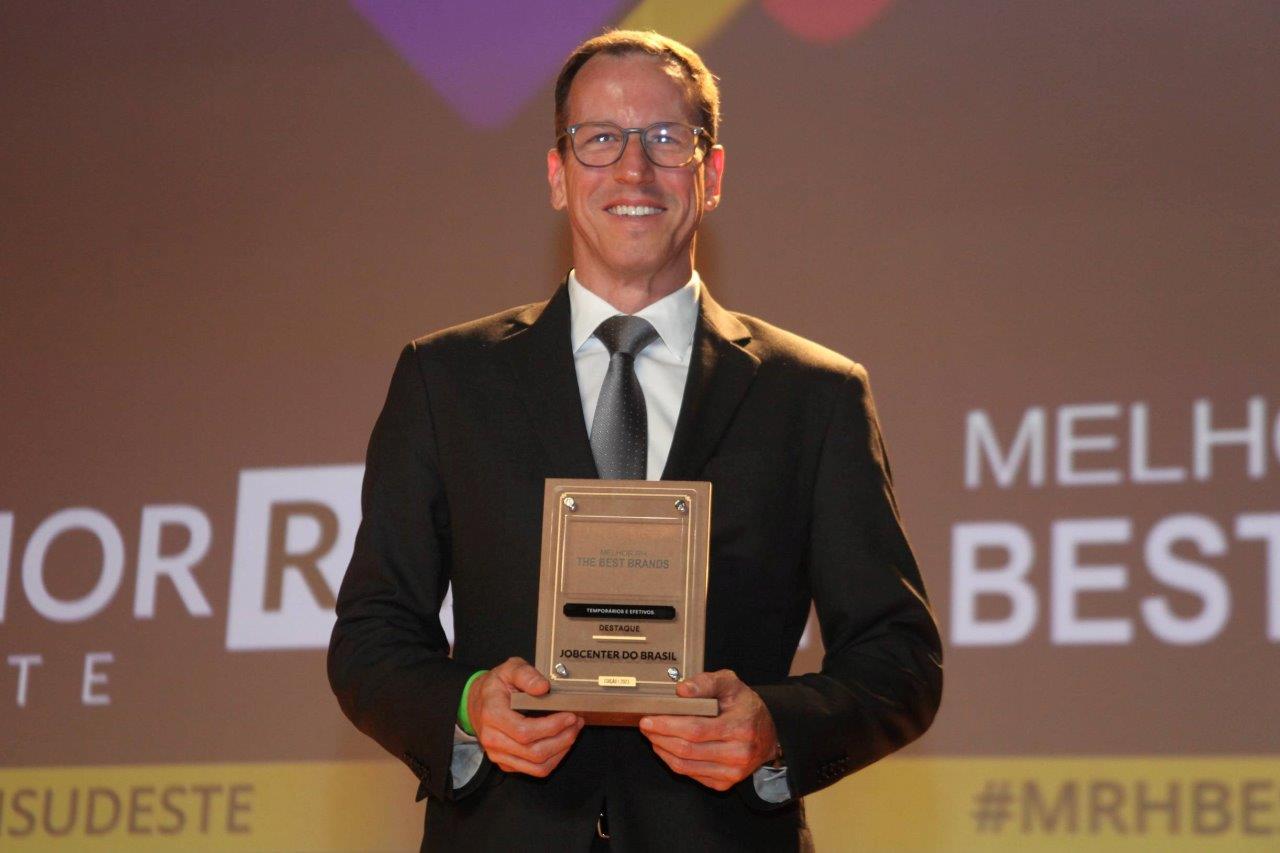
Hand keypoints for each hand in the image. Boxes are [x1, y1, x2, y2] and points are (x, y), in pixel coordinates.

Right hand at [467, 656, 584, 776]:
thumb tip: (543, 687)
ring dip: (561, 751)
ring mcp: (498, 754)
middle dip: (562, 739)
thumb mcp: (510, 669)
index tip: (570, 716)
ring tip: (573, 732)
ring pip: (537, 766)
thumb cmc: (496, 686)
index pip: (525, 731)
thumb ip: (526, 675)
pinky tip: (562, 742)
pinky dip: (554, 759)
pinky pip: (534, 770)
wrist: (477, 702)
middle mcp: (493, 739)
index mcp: (493, 715)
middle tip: (577, 722)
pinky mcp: (506, 763)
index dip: (552, 727)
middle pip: (534, 752)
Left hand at [639, 669, 778, 790]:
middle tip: (645, 725)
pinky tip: (667, 747)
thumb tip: (681, 690)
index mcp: (740, 727)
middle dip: (660, 737)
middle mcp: (738, 754)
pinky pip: (691, 775)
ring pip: (686, 766)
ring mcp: (732, 772)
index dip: (668, 725)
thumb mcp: (730, 684)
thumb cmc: (745, 706)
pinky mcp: (725, 783)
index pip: (695, 730)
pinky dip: (674, 761)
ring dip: (663, 750)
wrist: (767, 736)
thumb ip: (706, 682)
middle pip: (687, 750)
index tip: (648, 719)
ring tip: (653, 735)